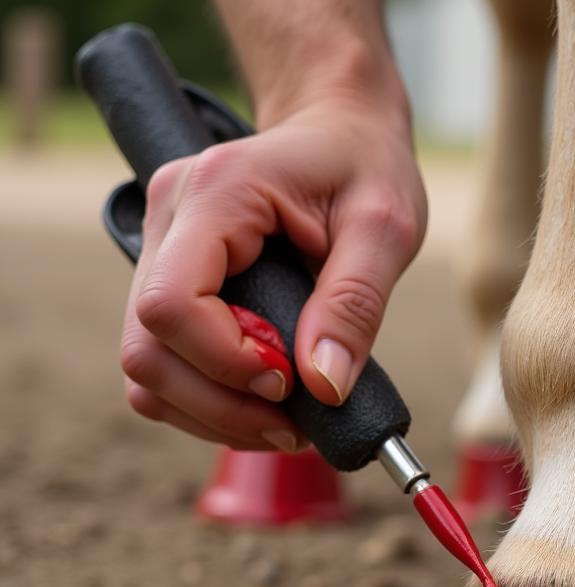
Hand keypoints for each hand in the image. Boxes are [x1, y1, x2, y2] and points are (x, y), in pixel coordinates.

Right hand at [120, 94, 426, 451]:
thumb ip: (355, 305)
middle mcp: (168, 221)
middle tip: (294, 423)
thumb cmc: (365, 169)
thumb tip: (323, 386)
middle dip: (221, 404)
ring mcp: (159, 252)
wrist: (340, 133)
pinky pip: (164, 365)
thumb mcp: (385, 228)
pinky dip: (207, 402)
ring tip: (285, 421)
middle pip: (147, 348)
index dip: (226, 363)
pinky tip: (261, 404)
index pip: (172, 305)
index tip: (291, 382)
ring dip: (212, 413)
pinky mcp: (170, 282)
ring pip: (146, 368)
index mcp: (217, 195)